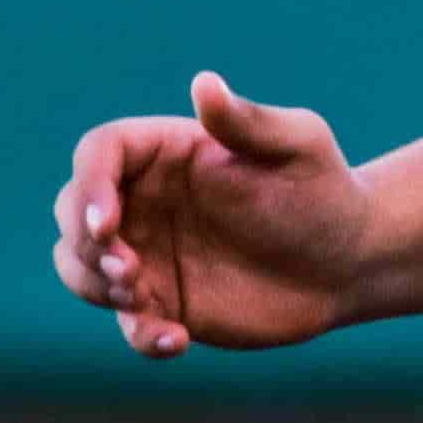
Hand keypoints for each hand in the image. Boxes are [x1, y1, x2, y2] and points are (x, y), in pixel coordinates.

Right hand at [55, 73, 374, 355]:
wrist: (350, 260)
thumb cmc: (324, 190)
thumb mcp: (298, 146)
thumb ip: (249, 122)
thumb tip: (204, 83)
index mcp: (166, 153)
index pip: (99, 153)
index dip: (90, 185)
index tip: (108, 223)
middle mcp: (144, 200)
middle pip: (72, 210)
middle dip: (86, 243)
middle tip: (129, 269)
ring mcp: (148, 252)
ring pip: (79, 266)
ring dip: (96, 286)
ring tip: (143, 299)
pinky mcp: (164, 302)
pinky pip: (127, 322)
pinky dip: (139, 334)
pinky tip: (176, 339)